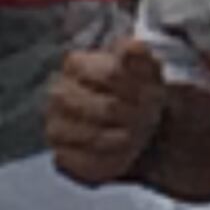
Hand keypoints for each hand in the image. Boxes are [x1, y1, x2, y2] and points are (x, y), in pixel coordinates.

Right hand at [46, 40, 165, 185]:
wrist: (142, 127)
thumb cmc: (141, 93)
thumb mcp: (148, 69)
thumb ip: (140, 56)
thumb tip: (133, 47)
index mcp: (77, 65)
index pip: (110, 73)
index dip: (139, 86)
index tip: (154, 92)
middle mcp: (59, 95)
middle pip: (106, 107)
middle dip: (136, 114)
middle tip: (149, 117)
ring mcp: (56, 127)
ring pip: (94, 136)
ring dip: (127, 138)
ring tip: (139, 134)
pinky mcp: (62, 157)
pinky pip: (87, 162)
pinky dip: (114, 159)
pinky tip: (125, 152)